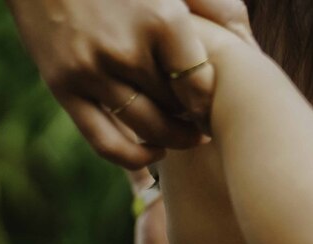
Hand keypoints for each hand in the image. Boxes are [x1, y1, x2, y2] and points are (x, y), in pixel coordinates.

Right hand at [5, 0, 252, 168]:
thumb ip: (212, 3)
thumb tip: (248, 42)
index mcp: (159, 17)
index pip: (200, 84)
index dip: (209, 100)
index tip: (209, 99)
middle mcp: (126, 48)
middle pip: (177, 107)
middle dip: (193, 117)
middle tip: (202, 120)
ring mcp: (93, 71)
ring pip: (149, 129)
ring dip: (172, 139)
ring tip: (184, 134)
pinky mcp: (65, 87)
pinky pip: (107, 143)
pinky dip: (135, 158)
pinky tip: (152, 152)